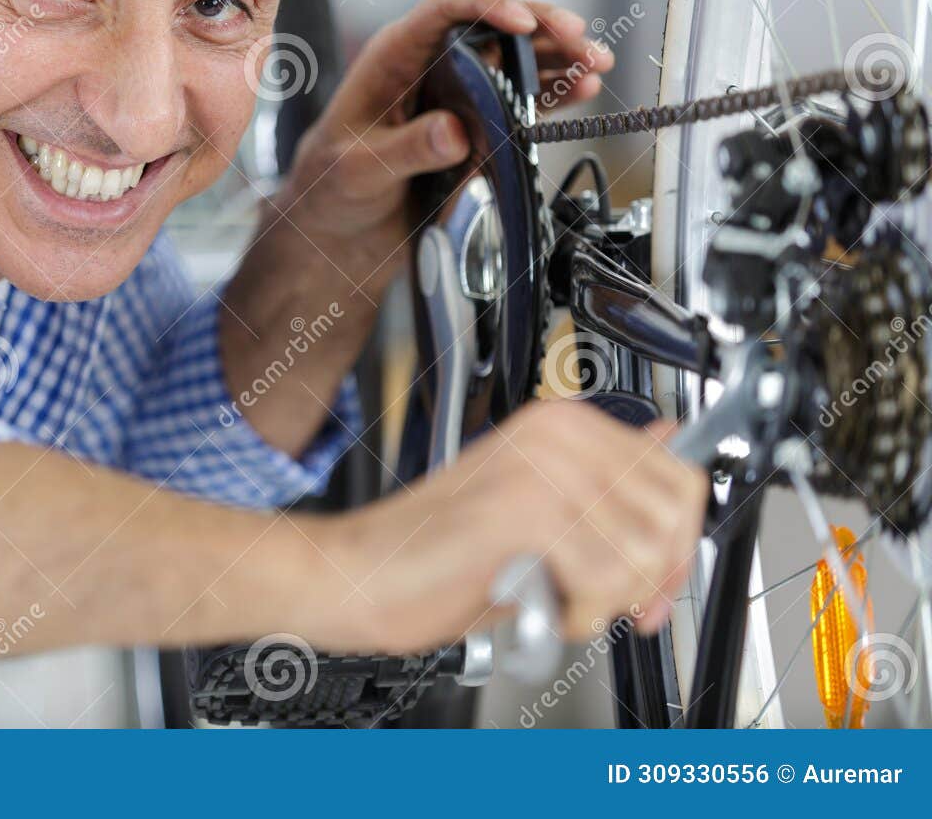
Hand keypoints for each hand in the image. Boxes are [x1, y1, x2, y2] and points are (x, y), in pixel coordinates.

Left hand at [275, 0, 612, 279]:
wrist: (335, 228)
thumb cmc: (330, 187)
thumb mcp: (361, 168)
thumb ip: (406, 149)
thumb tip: (455, 131)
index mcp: (394, 56)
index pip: (446, 9)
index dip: (488, 6)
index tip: (523, 23)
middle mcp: (430, 66)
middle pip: (494, 28)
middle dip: (542, 29)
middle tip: (582, 40)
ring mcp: (455, 94)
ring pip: (515, 60)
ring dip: (557, 60)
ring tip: (596, 64)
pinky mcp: (474, 125)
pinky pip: (519, 100)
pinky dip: (551, 95)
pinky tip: (580, 92)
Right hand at [303, 400, 706, 654]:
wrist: (359, 574)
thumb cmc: (436, 554)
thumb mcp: (539, 509)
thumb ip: (606, 482)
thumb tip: (671, 447)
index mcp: (562, 424)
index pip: (679, 477)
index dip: (677, 547)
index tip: (651, 581)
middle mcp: (556, 435)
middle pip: (672, 519)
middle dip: (647, 580)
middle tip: (600, 601)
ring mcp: (541, 468)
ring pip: (641, 556)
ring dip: (604, 600)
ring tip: (549, 596)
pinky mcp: (523, 511)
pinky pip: (603, 580)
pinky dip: (576, 614)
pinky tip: (533, 603)